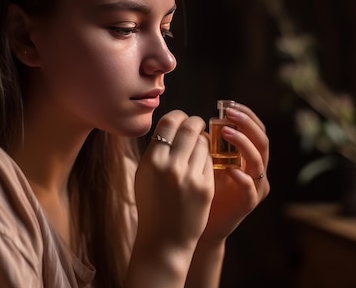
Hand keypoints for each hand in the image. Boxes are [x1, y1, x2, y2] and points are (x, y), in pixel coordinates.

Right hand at [134, 110, 214, 252]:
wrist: (164, 239)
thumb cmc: (152, 205)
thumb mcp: (144, 175)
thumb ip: (157, 150)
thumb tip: (172, 125)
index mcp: (152, 160)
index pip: (169, 122)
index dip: (178, 116)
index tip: (182, 119)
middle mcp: (170, 166)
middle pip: (190, 127)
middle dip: (195, 122)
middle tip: (196, 125)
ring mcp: (190, 176)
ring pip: (203, 142)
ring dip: (203, 140)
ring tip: (198, 148)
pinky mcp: (205, 187)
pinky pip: (210, 160)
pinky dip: (208, 158)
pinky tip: (201, 165)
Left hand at [201, 103, 269, 242]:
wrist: (203, 223)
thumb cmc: (202, 188)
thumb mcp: (206, 161)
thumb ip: (208, 144)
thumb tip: (195, 120)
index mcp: (249, 156)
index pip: (256, 129)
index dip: (246, 115)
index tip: (229, 105)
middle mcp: (257, 169)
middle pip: (262, 140)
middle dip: (247, 124)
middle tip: (229, 114)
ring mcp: (256, 186)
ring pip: (258, 161)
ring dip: (243, 144)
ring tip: (226, 133)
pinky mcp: (249, 203)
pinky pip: (250, 188)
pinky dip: (241, 177)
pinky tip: (229, 169)